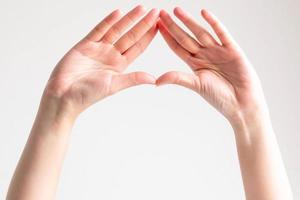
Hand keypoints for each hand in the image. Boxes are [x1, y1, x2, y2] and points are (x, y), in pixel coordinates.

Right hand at [44, 5, 158, 115]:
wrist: (64, 95)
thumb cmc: (88, 94)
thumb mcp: (114, 85)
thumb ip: (133, 79)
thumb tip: (154, 79)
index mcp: (120, 65)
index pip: (138, 47)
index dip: (148, 36)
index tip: (159, 25)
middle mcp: (111, 55)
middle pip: (130, 36)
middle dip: (143, 24)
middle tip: (156, 12)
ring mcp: (98, 49)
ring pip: (116, 30)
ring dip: (128, 19)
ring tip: (141, 8)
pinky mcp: (85, 45)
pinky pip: (98, 30)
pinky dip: (107, 21)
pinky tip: (118, 13)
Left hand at [157, 8, 266, 121]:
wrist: (242, 103)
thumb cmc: (220, 97)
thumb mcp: (196, 85)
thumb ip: (178, 78)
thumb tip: (156, 81)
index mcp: (195, 64)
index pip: (178, 47)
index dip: (167, 36)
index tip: (157, 25)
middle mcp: (205, 55)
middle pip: (186, 37)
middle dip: (173, 26)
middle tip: (161, 13)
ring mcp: (218, 51)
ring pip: (200, 33)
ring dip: (189, 21)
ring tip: (177, 10)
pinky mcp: (232, 49)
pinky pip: (222, 33)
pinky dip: (214, 23)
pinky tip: (204, 13)